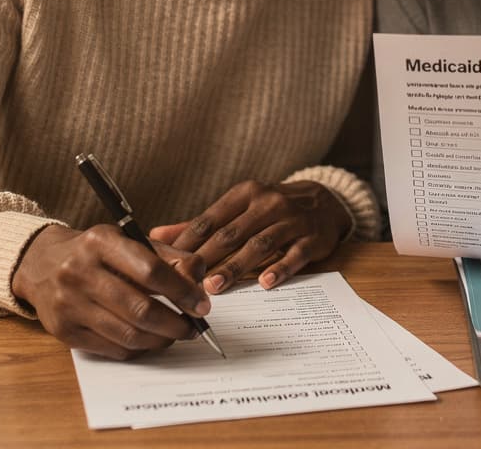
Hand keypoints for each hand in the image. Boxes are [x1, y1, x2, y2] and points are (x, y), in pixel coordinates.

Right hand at [11, 223, 211, 359]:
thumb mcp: (128, 240)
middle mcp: (79, 272)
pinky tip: (149, 340)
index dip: (182, 291)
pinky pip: (112, 349)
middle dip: (176, 323)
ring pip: (128, 334)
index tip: (202, 305)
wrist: (41, 264)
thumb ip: (167, 256)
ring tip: (175, 335)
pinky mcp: (63, 331)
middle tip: (194, 327)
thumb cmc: (95, 252)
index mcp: (100, 242)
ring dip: (160, 339)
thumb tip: (199, 282)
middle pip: (140, 309)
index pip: (151, 271)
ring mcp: (68, 304)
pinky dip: (138, 349)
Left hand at [149, 180, 352, 293]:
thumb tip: (157, 236)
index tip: (168, 262)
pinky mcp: (312, 238)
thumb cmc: (272, 209)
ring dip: (236, 266)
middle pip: (232, 233)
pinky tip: (265, 283)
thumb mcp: (239, 208)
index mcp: (246, 194)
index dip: (189, 241)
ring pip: (260, 244)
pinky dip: (280, 268)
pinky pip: (295, 254)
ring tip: (215, 286)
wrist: (324, 202)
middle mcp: (268, 203)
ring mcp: (293, 220)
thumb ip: (201, 224)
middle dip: (207, 257)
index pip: (211, 219)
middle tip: (186, 280)